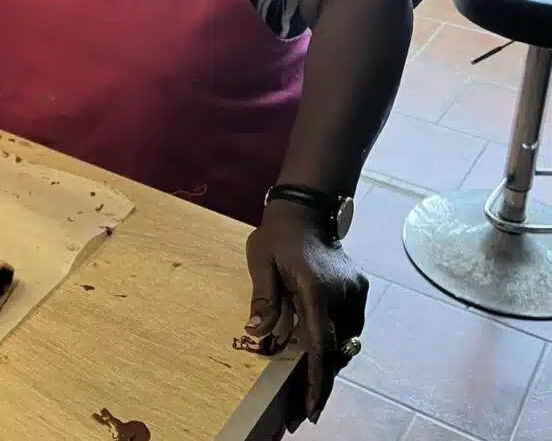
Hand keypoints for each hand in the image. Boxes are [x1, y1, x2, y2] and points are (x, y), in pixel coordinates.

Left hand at [245, 200, 367, 428]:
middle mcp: (343, 294)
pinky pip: (350, 324)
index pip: (321, 344)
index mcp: (316, 289)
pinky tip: (320, 350)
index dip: (317, 381)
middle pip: (337, 349)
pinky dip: (337, 340)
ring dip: (330, 361)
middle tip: (302, 409)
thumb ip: (264, 297)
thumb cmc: (277, 235)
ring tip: (310, 385)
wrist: (306, 207)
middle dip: (322, 381)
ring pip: (347, 339)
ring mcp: (355, 290)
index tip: (310, 408)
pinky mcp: (359, 287)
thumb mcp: (261, 261)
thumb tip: (258, 332)